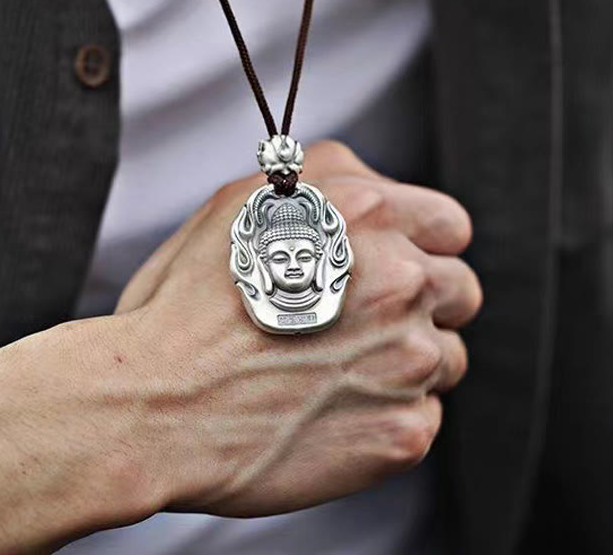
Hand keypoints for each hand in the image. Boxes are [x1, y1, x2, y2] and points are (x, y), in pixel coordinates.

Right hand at [114, 140, 480, 516]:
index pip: (450, 224)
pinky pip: (423, 416)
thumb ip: (330, 181)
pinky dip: (388, 415)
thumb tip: (373, 192)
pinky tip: (329, 412)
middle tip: (365, 322)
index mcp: (367, 214)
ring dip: (406, 362)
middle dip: (425, 303)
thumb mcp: (247, 202)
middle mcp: (401, 279)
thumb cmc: (186, 303)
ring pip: (447, 357)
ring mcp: (409, 359)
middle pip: (460, 290)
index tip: (404, 264)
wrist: (152, 404)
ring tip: (336, 371)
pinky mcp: (403, 431)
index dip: (428, 243)